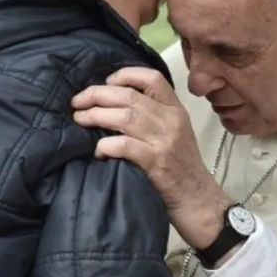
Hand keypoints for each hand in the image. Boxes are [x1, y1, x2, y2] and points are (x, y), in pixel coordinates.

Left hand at [71, 67, 231, 249]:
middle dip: (97, 95)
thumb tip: (112, 105)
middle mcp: (171, 120)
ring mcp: (165, 141)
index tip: (105, 82)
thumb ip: (153, 117)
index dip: (125, 75)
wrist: (199, 201)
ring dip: (96, 116)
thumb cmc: (182, 168)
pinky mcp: (157, 163)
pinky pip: (126, 146)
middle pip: (129, 96)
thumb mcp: (175, 134)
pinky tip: (97, 150)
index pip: (152, 78)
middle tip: (77, 102)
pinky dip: (106, 145)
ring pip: (124, 117)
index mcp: (176, 110)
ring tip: (79, 120)